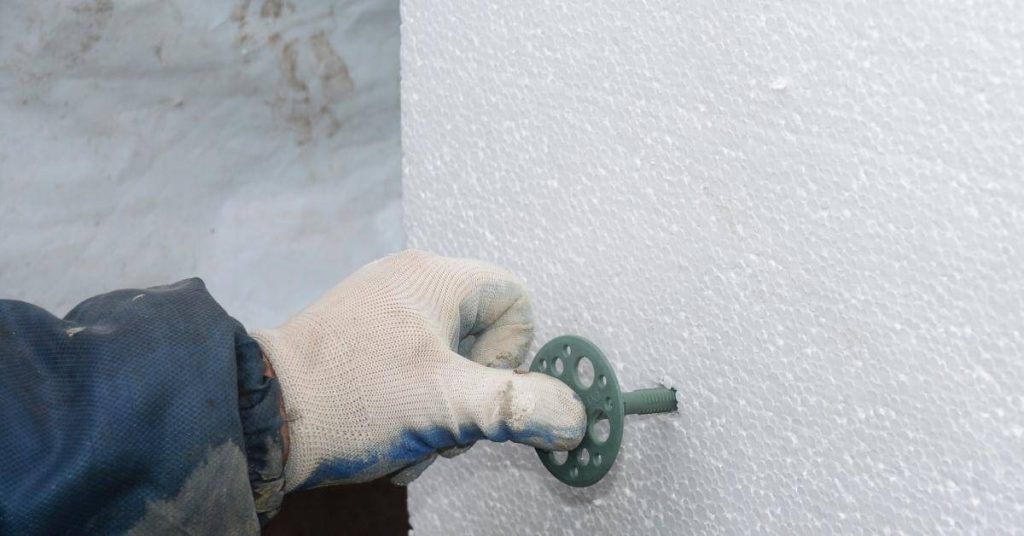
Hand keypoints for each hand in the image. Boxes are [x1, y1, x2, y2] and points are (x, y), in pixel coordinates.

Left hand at [252, 250, 585, 490]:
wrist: (261, 420)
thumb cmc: (352, 399)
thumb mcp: (447, 405)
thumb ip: (518, 406)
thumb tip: (575, 413)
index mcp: (433, 278)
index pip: (516, 299)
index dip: (513, 351)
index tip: (478, 385)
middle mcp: (408, 282)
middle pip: (484, 335)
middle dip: (475, 390)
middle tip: (445, 421)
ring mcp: (382, 309)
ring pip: (450, 359)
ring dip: (444, 407)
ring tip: (412, 431)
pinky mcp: (362, 338)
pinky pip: (415, 368)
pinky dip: (415, 404)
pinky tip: (390, 430)